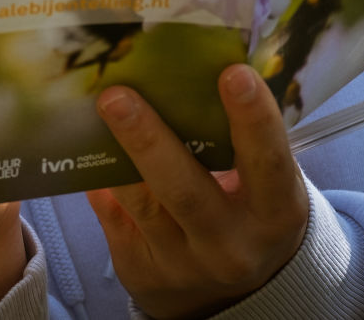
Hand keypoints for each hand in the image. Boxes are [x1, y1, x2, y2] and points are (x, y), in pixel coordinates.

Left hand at [86, 65, 309, 319]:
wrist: (231, 297)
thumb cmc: (248, 213)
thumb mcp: (265, 187)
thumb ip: (240, 141)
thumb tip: (196, 66)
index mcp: (274, 213)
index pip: (268, 164)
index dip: (253, 119)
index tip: (233, 72)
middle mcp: (231, 244)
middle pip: (185, 191)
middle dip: (148, 141)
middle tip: (116, 96)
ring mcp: (184, 264)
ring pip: (141, 205)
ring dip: (114, 156)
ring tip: (95, 110)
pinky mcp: (142, 271)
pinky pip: (113, 218)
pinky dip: (101, 184)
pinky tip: (88, 151)